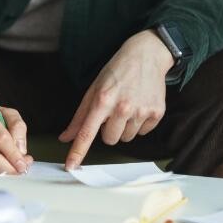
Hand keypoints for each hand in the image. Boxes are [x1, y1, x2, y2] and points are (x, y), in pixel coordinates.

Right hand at [0, 96, 32, 174]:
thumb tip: (20, 149)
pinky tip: (1, 164)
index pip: (0, 138)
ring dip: (4, 171)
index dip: (14, 154)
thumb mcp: (5, 113)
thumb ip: (17, 126)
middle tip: (21, 169)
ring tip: (14, 165)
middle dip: (10, 168)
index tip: (23, 163)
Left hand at [59, 30, 173, 170]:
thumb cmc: (116, 72)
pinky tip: (139, 106)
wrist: (146, 55)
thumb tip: (65, 137)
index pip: (87, 132)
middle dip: (108, 130)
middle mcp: (122, 107)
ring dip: (124, 127)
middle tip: (112, 112)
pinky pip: (143, 132)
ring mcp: (141, 111)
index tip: (70, 166)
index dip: (78, 151)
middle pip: (110, 140)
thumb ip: (80, 116)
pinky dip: (139, 123)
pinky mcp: (156, 113)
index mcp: (102, 100)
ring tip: (127, 106)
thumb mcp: (94, 88)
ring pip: (127, 138)